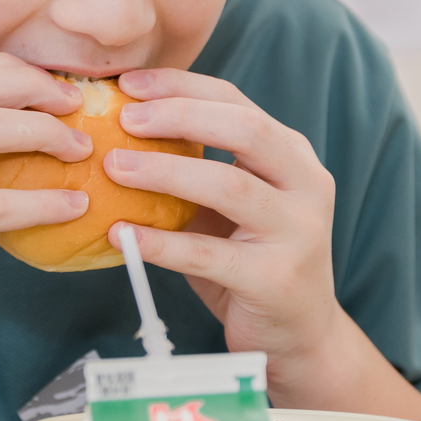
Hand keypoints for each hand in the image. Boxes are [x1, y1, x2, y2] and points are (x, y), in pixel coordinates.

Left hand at [101, 68, 340, 385]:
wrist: (299, 336)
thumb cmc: (252, 262)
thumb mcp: (231, 207)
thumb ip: (197, 169)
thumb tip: (118, 134)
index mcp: (293, 156)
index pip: (236, 102)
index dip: (182, 87)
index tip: (128, 85)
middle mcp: (306, 185)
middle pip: (245, 130)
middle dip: (180, 116)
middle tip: (125, 119)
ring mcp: (298, 232)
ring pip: (231, 186)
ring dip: (166, 172)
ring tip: (115, 167)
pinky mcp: (276, 279)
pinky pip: (210, 254)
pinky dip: (163, 242)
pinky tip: (124, 235)